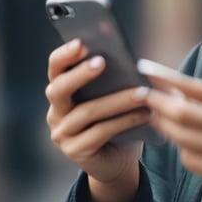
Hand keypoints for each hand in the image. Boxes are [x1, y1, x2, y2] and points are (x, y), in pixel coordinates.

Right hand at [45, 38, 148, 190]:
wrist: (118, 158)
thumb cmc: (116, 117)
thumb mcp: (112, 94)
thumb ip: (112, 77)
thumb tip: (129, 58)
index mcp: (61, 89)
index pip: (55, 67)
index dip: (65, 54)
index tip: (82, 42)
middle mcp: (55, 110)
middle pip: (59, 89)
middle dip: (81, 74)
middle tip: (103, 61)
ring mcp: (62, 133)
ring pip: (87, 112)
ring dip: (117, 100)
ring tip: (142, 92)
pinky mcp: (76, 151)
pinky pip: (100, 132)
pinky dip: (125, 121)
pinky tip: (146, 113)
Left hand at [138, 66, 201, 201]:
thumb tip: (178, 92)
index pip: (199, 90)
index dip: (170, 80)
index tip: (149, 70)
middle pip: (184, 116)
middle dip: (158, 104)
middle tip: (143, 94)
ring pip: (181, 140)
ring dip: (165, 126)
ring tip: (160, 115)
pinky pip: (190, 160)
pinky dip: (181, 147)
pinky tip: (181, 139)